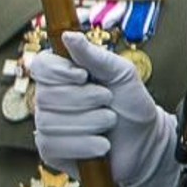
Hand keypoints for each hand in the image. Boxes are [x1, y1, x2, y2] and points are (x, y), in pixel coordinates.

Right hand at [32, 31, 179, 186]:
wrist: (146, 141)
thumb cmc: (131, 103)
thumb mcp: (120, 72)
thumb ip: (94, 55)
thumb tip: (68, 35)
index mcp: (62, 74)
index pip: (41, 66)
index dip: (59, 72)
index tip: (83, 76)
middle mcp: (49, 98)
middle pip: (47, 96)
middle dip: (84, 100)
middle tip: (107, 100)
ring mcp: (48, 124)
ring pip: (50, 123)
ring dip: (89, 123)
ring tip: (108, 122)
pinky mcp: (51, 151)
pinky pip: (53, 146)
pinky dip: (84, 145)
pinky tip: (101, 145)